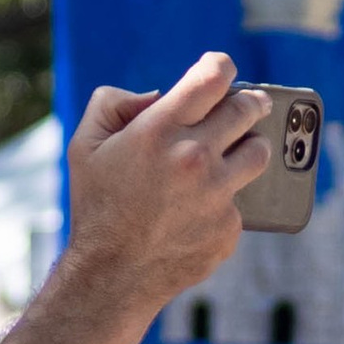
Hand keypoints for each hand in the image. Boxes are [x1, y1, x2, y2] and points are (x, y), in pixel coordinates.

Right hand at [55, 50, 271, 315]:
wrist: (110, 276)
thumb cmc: (97, 206)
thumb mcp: (85, 144)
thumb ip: (113, 102)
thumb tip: (158, 95)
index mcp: (160, 129)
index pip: (214, 76)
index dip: (221, 66)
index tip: (222, 71)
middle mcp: (195, 157)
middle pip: (248, 109)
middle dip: (253, 102)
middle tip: (253, 104)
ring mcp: (216, 195)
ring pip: (259, 153)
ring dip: (250, 149)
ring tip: (237, 155)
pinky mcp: (229, 228)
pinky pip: (240, 203)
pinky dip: (225, 204)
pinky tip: (200, 214)